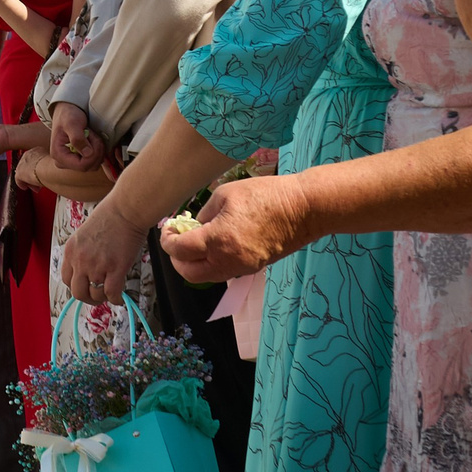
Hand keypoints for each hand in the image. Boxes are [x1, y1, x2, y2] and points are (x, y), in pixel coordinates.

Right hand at [51, 103, 104, 170]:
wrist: (66, 110)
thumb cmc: (67, 115)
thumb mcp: (72, 124)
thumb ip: (78, 139)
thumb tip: (87, 154)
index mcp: (58, 155)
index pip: (82, 166)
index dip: (93, 154)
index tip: (92, 137)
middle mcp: (63, 162)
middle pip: (89, 166)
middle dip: (96, 151)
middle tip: (92, 135)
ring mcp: (71, 161)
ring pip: (93, 164)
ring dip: (98, 150)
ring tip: (91, 136)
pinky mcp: (78, 158)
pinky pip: (94, 161)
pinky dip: (98, 150)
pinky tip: (92, 140)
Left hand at [57, 196, 146, 304]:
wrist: (124, 211)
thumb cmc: (109, 218)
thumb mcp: (84, 235)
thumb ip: (82, 253)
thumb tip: (88, 270)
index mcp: (70, 251)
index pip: (66, 279)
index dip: (76, 286)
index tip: (85, 287)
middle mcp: (80, 260)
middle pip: (77, 291)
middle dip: (87, 298)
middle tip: (96, 297)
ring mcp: (96, 266)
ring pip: (95, 294)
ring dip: (102, 298)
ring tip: (109, 295)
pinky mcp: (115, 269)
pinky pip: (111, 293)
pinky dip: (115, 299)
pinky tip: (119, 298)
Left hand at [163, 175, 310, 283]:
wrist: (304, 208)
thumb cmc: (266, 195)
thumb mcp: (225, 195)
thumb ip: (204, 214)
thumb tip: (193, 227)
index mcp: (217, 240)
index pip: (178, 251)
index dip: (166, 240)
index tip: (167, 229)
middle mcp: (228, 260)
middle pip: (188, 273)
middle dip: (176, 258)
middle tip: (176, 240)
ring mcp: (242, 267)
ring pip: (206, 277)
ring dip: (194, 264)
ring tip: (194, 243)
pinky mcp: (253, 268)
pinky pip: (223, 272)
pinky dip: (212, 263)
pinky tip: (214, 245)